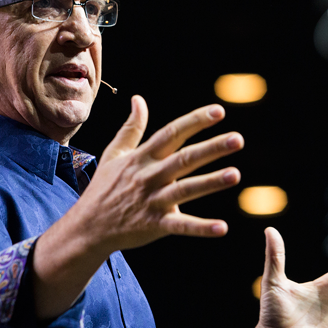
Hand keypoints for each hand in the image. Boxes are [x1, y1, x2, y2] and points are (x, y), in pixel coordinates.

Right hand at [76, 95, 243, 253]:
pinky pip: (181, 227)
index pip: (171, 133)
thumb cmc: (104, 187)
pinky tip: (223, 228)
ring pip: (185, 190)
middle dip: (211, 148)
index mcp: (142, 157)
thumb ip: (131, 128)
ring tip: (235, 175)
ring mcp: (152, 201)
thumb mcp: (114, 154)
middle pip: (183, 159)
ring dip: (211, 182)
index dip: (195, 121)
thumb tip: (138, 99)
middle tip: (238, 139)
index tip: (219, 111)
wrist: (89, 227)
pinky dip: (201, 228)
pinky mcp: (155, 225)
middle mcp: (149, 176)